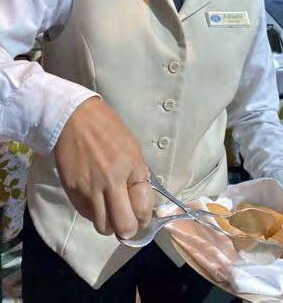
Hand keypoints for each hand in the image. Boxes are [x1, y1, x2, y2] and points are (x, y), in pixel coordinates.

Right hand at [54, 97, 153, 238]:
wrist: (74, 119)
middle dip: (128, 229)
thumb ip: (137, 174)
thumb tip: (141, 198)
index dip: (144, 217)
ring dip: (109, 224)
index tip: (142, 215)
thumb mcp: (132, 147)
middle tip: (127, 221)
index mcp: (130, 168)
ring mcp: (89, 189)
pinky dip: (94, 213)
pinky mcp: (72, 192)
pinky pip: (87, 214)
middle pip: (123, 226)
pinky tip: (96, 200)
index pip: (143, 209)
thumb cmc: (108, 129)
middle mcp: (110, 182)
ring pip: (102, 227)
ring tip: (111, 212)